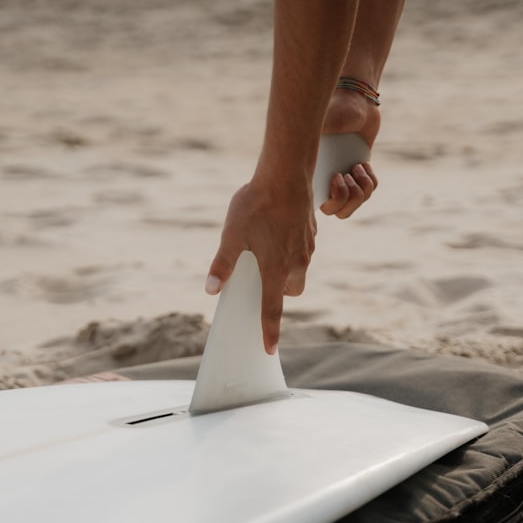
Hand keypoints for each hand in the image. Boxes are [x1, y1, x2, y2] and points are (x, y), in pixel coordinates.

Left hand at [205, 175, 315, 354]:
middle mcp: (296, 262)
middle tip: (261, 279)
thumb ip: (223, 264)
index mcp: (276, 268)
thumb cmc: (256, 204)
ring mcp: (307, 248)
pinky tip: (276, 230)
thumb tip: (211, 289)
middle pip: (291, 291)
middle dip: (279, 293)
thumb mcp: (232, 234)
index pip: (273, 309)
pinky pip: (302, 252)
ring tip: (265, 248)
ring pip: (298, 271)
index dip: (270, 331)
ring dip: (285, 270)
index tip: (269, 348)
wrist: (286, 174)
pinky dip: (291, 251)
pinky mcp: (311, 233)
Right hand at [318, 88, 380, 217]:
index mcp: (311, 177)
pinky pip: (368, 192)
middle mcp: (326, 183)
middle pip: (339, 212)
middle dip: (349, 198)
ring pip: (355, 205)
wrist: (356, 102)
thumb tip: (292, 158)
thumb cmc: (334, 112)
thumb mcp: (318, 126)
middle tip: (348, 175)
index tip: (336, 177)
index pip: (320, 208)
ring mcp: (345, 181)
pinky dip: (370, 181)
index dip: (332, 202)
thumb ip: (306, 145)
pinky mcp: (360, 176)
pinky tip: (364, 164)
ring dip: (362, 189)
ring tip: (358, 167)